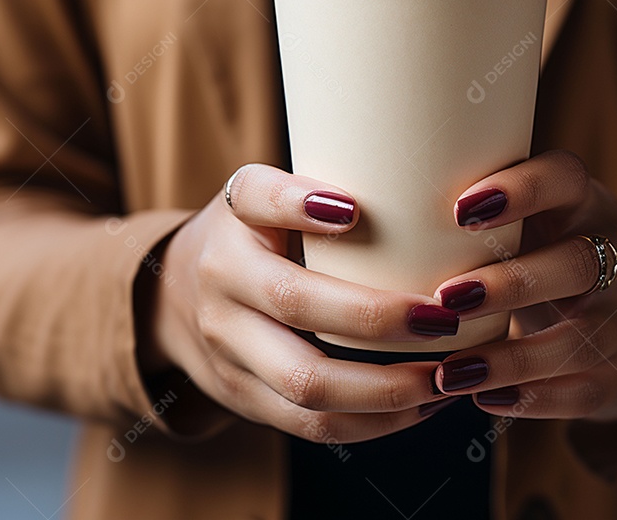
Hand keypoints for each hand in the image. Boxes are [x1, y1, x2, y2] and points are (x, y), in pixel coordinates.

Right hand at [148, 164, 453, 442]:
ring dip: (387, 389)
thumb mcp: (262, 195)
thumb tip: (396, 191)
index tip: (354, 209)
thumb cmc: (251, 235)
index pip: (260, 201)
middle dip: (378, 318)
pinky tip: (423, 405)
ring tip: (445, 378)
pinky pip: (313, 426)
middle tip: (444, 317)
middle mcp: (223, 286)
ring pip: (308, 386)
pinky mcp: (245, 399)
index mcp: (234, 224)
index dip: (300, 203)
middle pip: (296, 305)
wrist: (171, 297)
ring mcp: (229, 351)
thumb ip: (311, 190)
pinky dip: (376, 422)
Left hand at [431, 150, 616, 421]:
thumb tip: (348, 201)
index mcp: (581, 199)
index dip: (520, 192)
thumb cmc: (527, 244)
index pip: (565, 178)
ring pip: (578, 337)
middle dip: (511, 284)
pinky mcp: (613, 368)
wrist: (601, 304)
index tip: (459, 211)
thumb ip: (461, 206)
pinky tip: (481, 398)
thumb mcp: (515, 213)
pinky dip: (531, 399)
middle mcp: (611, 251)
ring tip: (450, 372)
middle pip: (576, 264)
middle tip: (446, 299)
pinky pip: (582, 390)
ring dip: (512, 358)